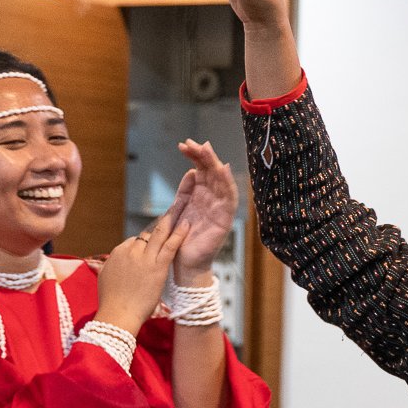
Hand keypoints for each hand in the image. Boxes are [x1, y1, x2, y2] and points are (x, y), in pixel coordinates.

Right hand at [95, 214, 185, 332]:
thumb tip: (118, 262)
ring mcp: (144, 258)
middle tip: (171, 213)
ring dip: (170, 221)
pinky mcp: (157, 266)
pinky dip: (179, 234)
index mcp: (118, 253)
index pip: (134, 241)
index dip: (145, 244)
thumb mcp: (107, 277)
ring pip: (159, 234)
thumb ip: (114, 265)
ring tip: (180, 211)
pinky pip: (170, 246)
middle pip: (147, 234)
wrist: (118, 314)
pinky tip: (186, 224)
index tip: (153, 245)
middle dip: (160, 223)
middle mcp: (130, 251)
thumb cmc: (112, 302)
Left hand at [170, 140, 237, 278]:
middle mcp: (212, 200)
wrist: (184, 264)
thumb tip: (191, 172)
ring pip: (221, 181)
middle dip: (203, 156)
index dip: (194, 157)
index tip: (184, 145)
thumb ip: (184, 192)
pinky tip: (223, 169)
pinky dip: (228, 183)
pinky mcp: (225, 219)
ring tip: (206, 149)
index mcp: (200, 196)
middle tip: (193, 143)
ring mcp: (220, 208)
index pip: (200, 171)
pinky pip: (229, 198)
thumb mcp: (178, 210)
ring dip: (214, 164)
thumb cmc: (180, 240)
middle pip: (211, 172)